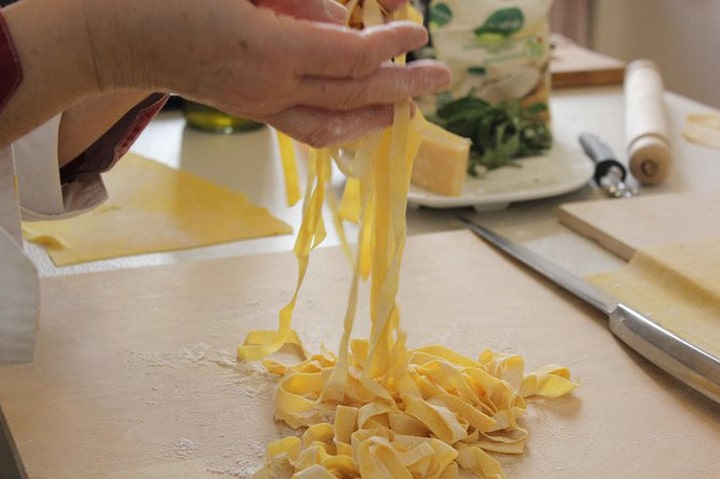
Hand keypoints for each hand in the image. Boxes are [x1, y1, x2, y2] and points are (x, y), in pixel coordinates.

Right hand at [90, 0, 449, 146]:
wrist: (120, 33)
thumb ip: (299, 3)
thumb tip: (347, 22)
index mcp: (269, 49)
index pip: (351, 55)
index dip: (392, 44)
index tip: (420, 30)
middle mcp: (270, 88)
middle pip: (353, 93)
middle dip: (404, 84)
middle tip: (442, 76)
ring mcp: (261, 107)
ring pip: (334, 123)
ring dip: (378, 112)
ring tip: (409, 104)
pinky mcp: (252, 112)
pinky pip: (308, 130)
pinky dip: (343, 127)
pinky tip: (364, 118)